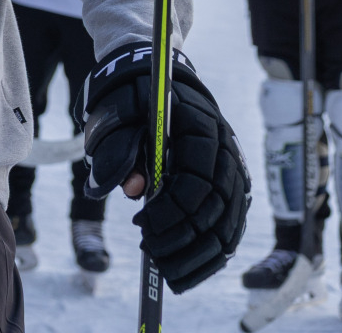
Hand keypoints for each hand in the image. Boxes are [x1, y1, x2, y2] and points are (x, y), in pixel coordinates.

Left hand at [80, 43, 249, 292]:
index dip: (173, 209)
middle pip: (219, 205)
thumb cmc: (124, 94)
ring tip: (168, 270)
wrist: (147, 71)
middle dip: (186, 237)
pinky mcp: (227, 180)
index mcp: (199, 126)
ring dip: (201, 252)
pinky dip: (213, 249)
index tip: (141, 225)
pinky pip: (230, 222)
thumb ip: (116, 149)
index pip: (198, 179)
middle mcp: (224, 147)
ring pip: (230, 219)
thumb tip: (130, 191)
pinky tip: (190, 265)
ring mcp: (230, 164)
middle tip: (151, 253)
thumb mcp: (111, 112)